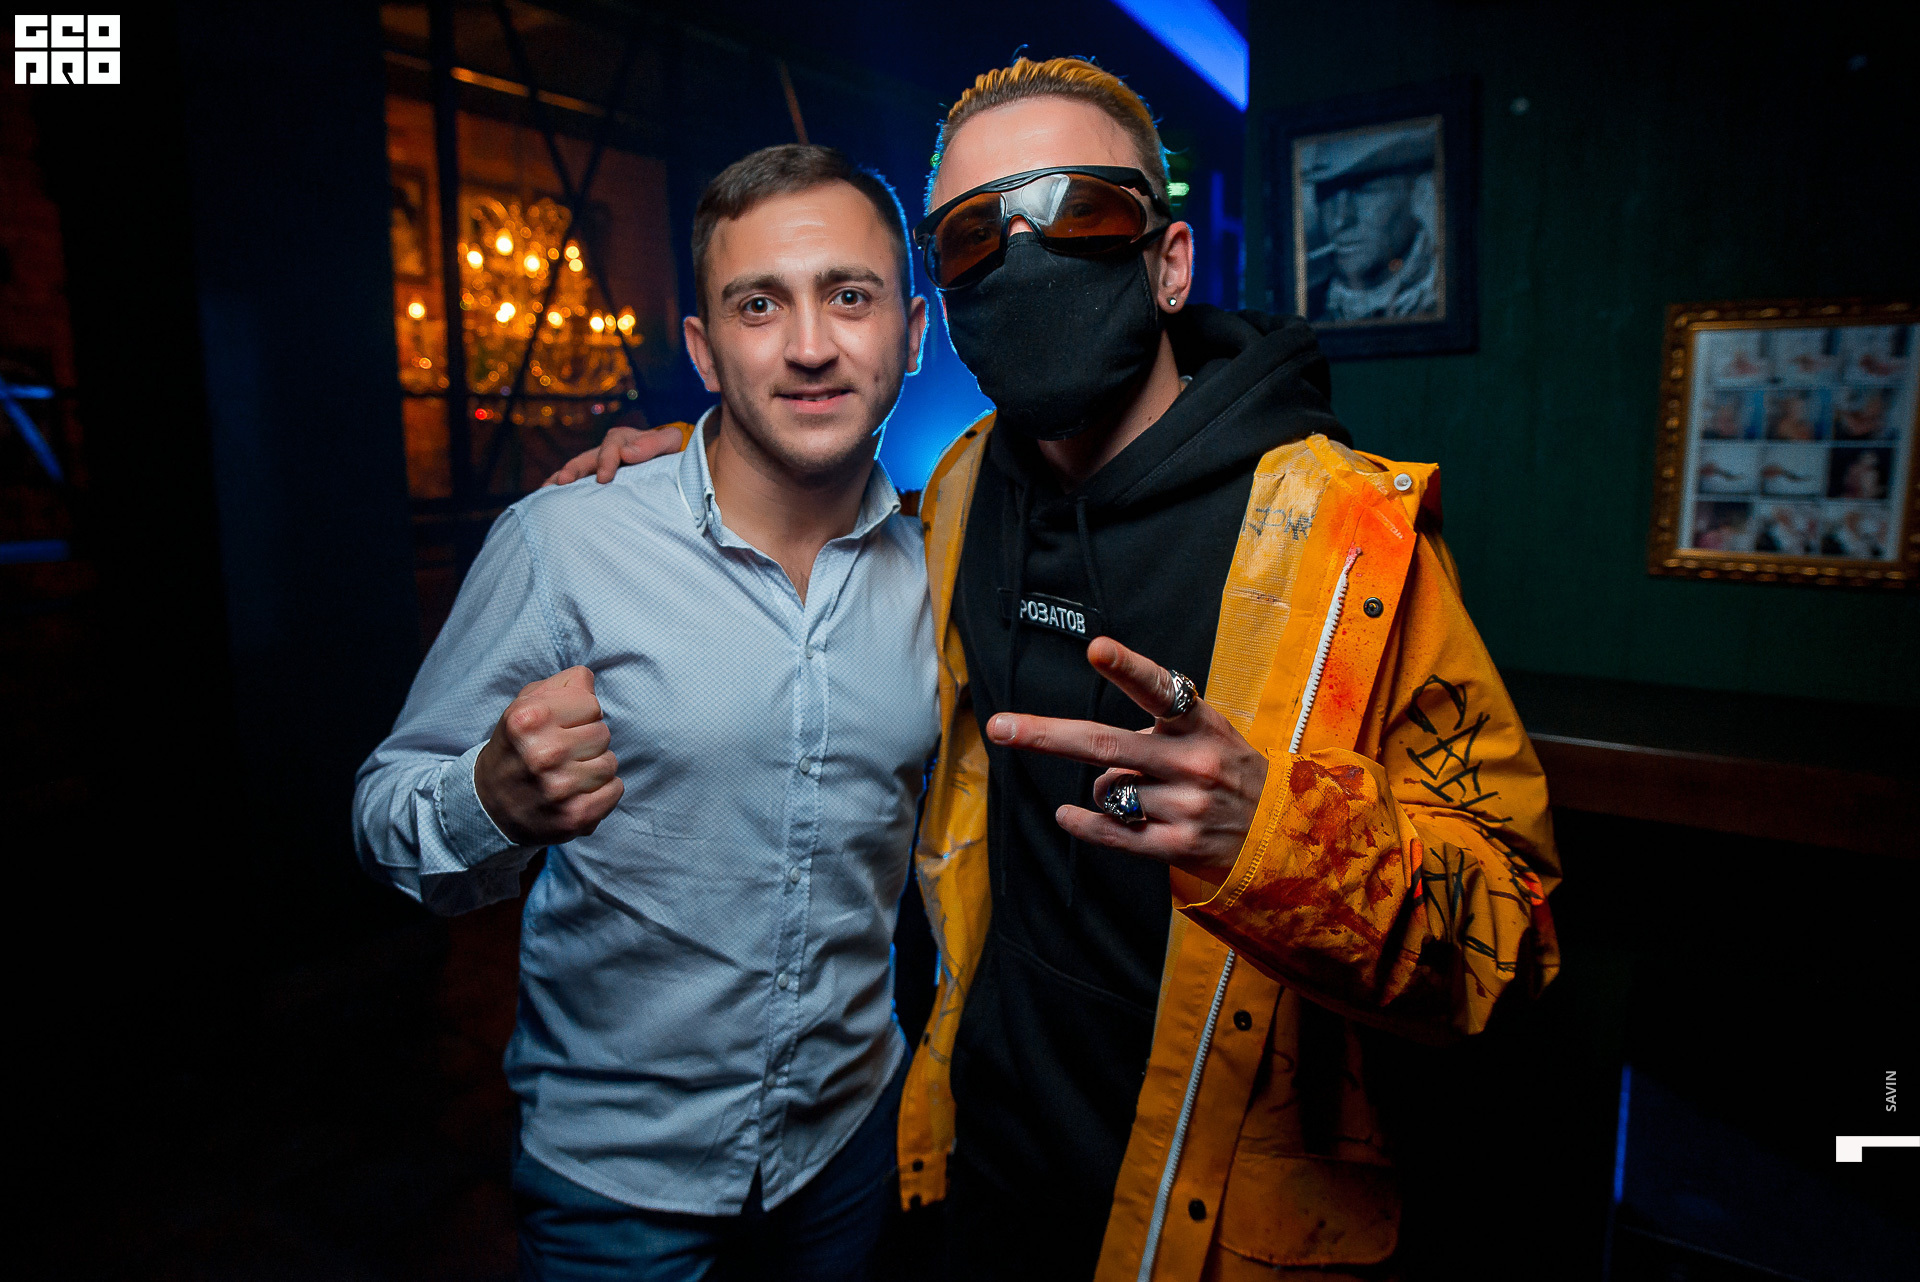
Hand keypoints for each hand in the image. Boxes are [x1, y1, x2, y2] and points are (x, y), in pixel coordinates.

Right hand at [474, 667, 622, 844]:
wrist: (490, 804)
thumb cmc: (516, 747)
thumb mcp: (524, 706)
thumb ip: (562, 685)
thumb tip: (589, 680)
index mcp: (528, 719)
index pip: (591, 704)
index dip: (580, 714)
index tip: (561, 727)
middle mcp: (542, 753)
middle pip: (603, 734)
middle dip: (588, 741)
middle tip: (563, 753)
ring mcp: (559, 788)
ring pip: (610, 763)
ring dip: (595, 766)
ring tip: (569, 772)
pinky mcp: (574, 816)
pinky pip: (615, 790)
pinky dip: (603, 791)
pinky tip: (578, 791)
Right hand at [540, 424, 685, 486]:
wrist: (669, 463)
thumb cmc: (669, 453)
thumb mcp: (669, 443)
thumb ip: (655, 443)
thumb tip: (627, 453)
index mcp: (622, 439)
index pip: (611, 446)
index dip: (606, 460)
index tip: (604, 477)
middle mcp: (606, 451)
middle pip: (586, 458)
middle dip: (574, 469)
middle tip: (564, 482)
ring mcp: (598, 465)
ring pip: (577, 470)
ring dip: (562, 479)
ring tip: (548, 490)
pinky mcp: (595, 481)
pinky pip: (577, 484)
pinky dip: (562, 489)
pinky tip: (547, 498)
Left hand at [984, 638, 1267, 882]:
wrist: (1286, 836)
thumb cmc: (1231, 772)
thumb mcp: (1212, 734)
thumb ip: (1158, 731)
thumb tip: (1097, 765)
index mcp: (1200, 724)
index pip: (1160, 690)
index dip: (1128, 667)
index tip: (1096, 648)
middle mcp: (1192, 762)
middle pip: (1104, 744)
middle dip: (1045, 735)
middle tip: (1000, 727)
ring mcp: (1185, 806)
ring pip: (1106, 790)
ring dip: (1110, 790)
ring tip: (1151, 793)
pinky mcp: (1177, 847)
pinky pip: (1109, 832)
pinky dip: (1083, 822)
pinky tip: (1067, 815)